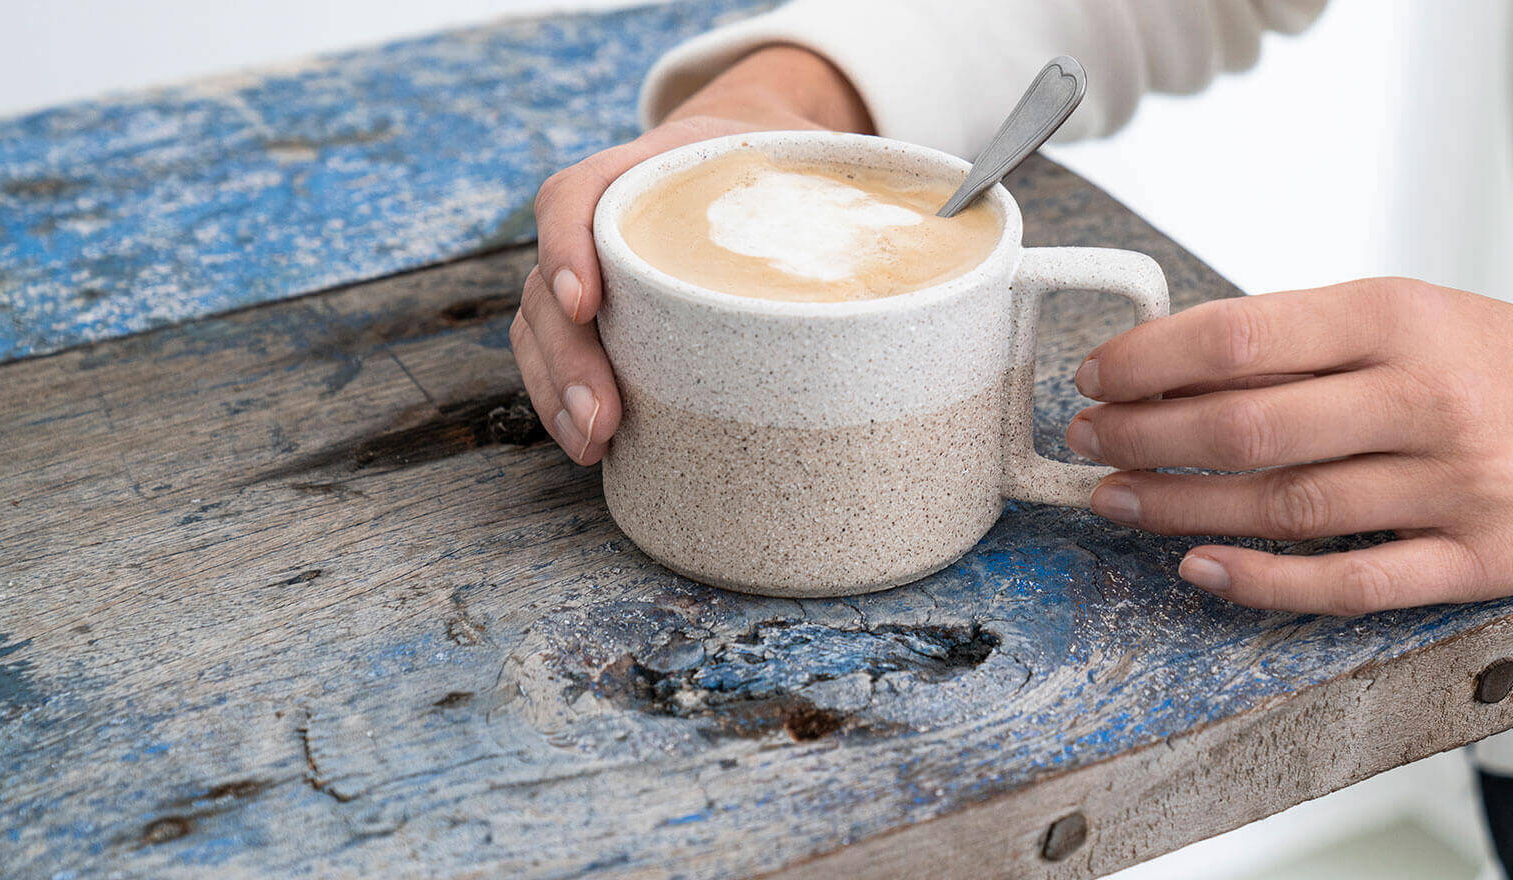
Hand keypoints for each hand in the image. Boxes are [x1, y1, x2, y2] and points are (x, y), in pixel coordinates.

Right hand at [513, 45, 871, 463]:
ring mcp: (597, 269)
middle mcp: (607, 220)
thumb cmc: (785, 163)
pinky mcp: (604, 316)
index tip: (589, 300)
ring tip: (592, 445)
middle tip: (604, 420)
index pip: (577, 197)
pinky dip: (567, 399)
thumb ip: (864, 191)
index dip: (569, 247)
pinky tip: (593, 443)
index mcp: (649, 171)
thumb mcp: (813, 160)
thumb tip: (970, 212)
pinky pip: (562, 354)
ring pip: (543, 328)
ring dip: (558, 392)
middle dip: (567, 359)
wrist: (750, 142)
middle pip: (549, 284)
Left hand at [1068, 278, 1512, 612]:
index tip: (1097, 374)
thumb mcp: (1423, 314)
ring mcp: (1454, 486)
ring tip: (1117, 499)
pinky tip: (1202, 569)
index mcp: (1404, 317)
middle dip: (1145, 436)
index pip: (1244, 336)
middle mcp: (1426, 397)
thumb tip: (1178, 363)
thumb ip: (1314, 338)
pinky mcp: (1476, 564)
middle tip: (1085, 442)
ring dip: (1180, 508)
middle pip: (1249, 426)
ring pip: (1285, 505)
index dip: (1152, 360)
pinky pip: (1350, 582)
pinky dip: (1264, 580)